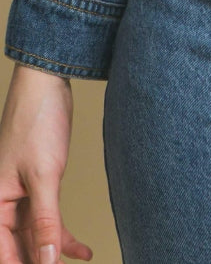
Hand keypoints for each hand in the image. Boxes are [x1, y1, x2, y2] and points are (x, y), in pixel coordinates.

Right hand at [0, 63, 92, 263]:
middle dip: (39, 262)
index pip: (4, 253)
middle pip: (19, 248)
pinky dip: (64, 236)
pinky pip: (48, 220)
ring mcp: (21, 197)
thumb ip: (46, 221)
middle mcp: (4, 205)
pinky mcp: (38, 187)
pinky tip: (83, 251)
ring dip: (53, 252)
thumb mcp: (43, 176)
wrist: (47, 84)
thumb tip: (46, 261)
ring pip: (35, 237)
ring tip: (74, 263)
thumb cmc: (35, 122)